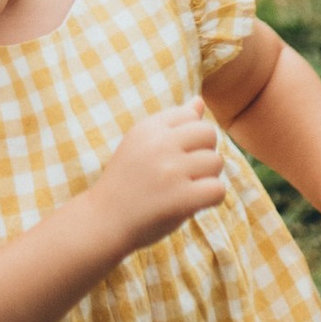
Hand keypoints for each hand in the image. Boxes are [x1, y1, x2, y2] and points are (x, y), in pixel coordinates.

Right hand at [94, 101, 227, 254]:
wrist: (103, 220)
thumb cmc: (127, 182)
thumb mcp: (142, 144)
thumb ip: (172, 123)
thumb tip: (200, 101)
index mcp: (148, 127)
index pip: (191, 115)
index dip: (191, 137)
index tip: (176, 155)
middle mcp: (159, 144)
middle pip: (209, 133)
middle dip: (205, 152)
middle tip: (188, 172)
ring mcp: (170, 170)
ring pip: (216, 162)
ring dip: (208, 177)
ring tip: (187, 188)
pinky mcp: (180, 198)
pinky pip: (218, 189)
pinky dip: (212, 198)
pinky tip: (195, 203)